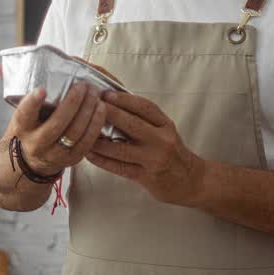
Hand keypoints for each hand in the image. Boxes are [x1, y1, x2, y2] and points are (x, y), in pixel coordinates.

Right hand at [8, 83, 107, 176]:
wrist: (29, 162)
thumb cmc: (28, 129)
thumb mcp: (19, 112)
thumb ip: (13, 87)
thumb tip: (0, 66)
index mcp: (22, 128)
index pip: (24, 115)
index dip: (32, 103)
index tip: (42, 89)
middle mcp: (36, 144)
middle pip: (56, 125)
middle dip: (72, 104)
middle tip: (82, 86)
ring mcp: (54, 154)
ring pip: (74, 134)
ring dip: (87, 112)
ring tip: (95, 94)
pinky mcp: (71, 159)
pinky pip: (86, 143)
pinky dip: (95, 125)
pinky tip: (101, 109)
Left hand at [86, 91, 205, 205]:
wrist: (191, 181)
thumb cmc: (172, 153)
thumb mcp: (165, 131)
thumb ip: (145, 120)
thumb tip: (115, 104)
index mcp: (166, 125)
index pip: (145, 107)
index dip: (124, 99)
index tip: (105, 93)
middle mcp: (161, 140)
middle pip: (132, 124)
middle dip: (109, 114)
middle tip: (89, 106)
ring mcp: (153, 159)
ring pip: (121, 148)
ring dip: (99, 141)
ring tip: (82, 132)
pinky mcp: (146, 177)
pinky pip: (120, 167)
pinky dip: (103, 160)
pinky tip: (89, 154)